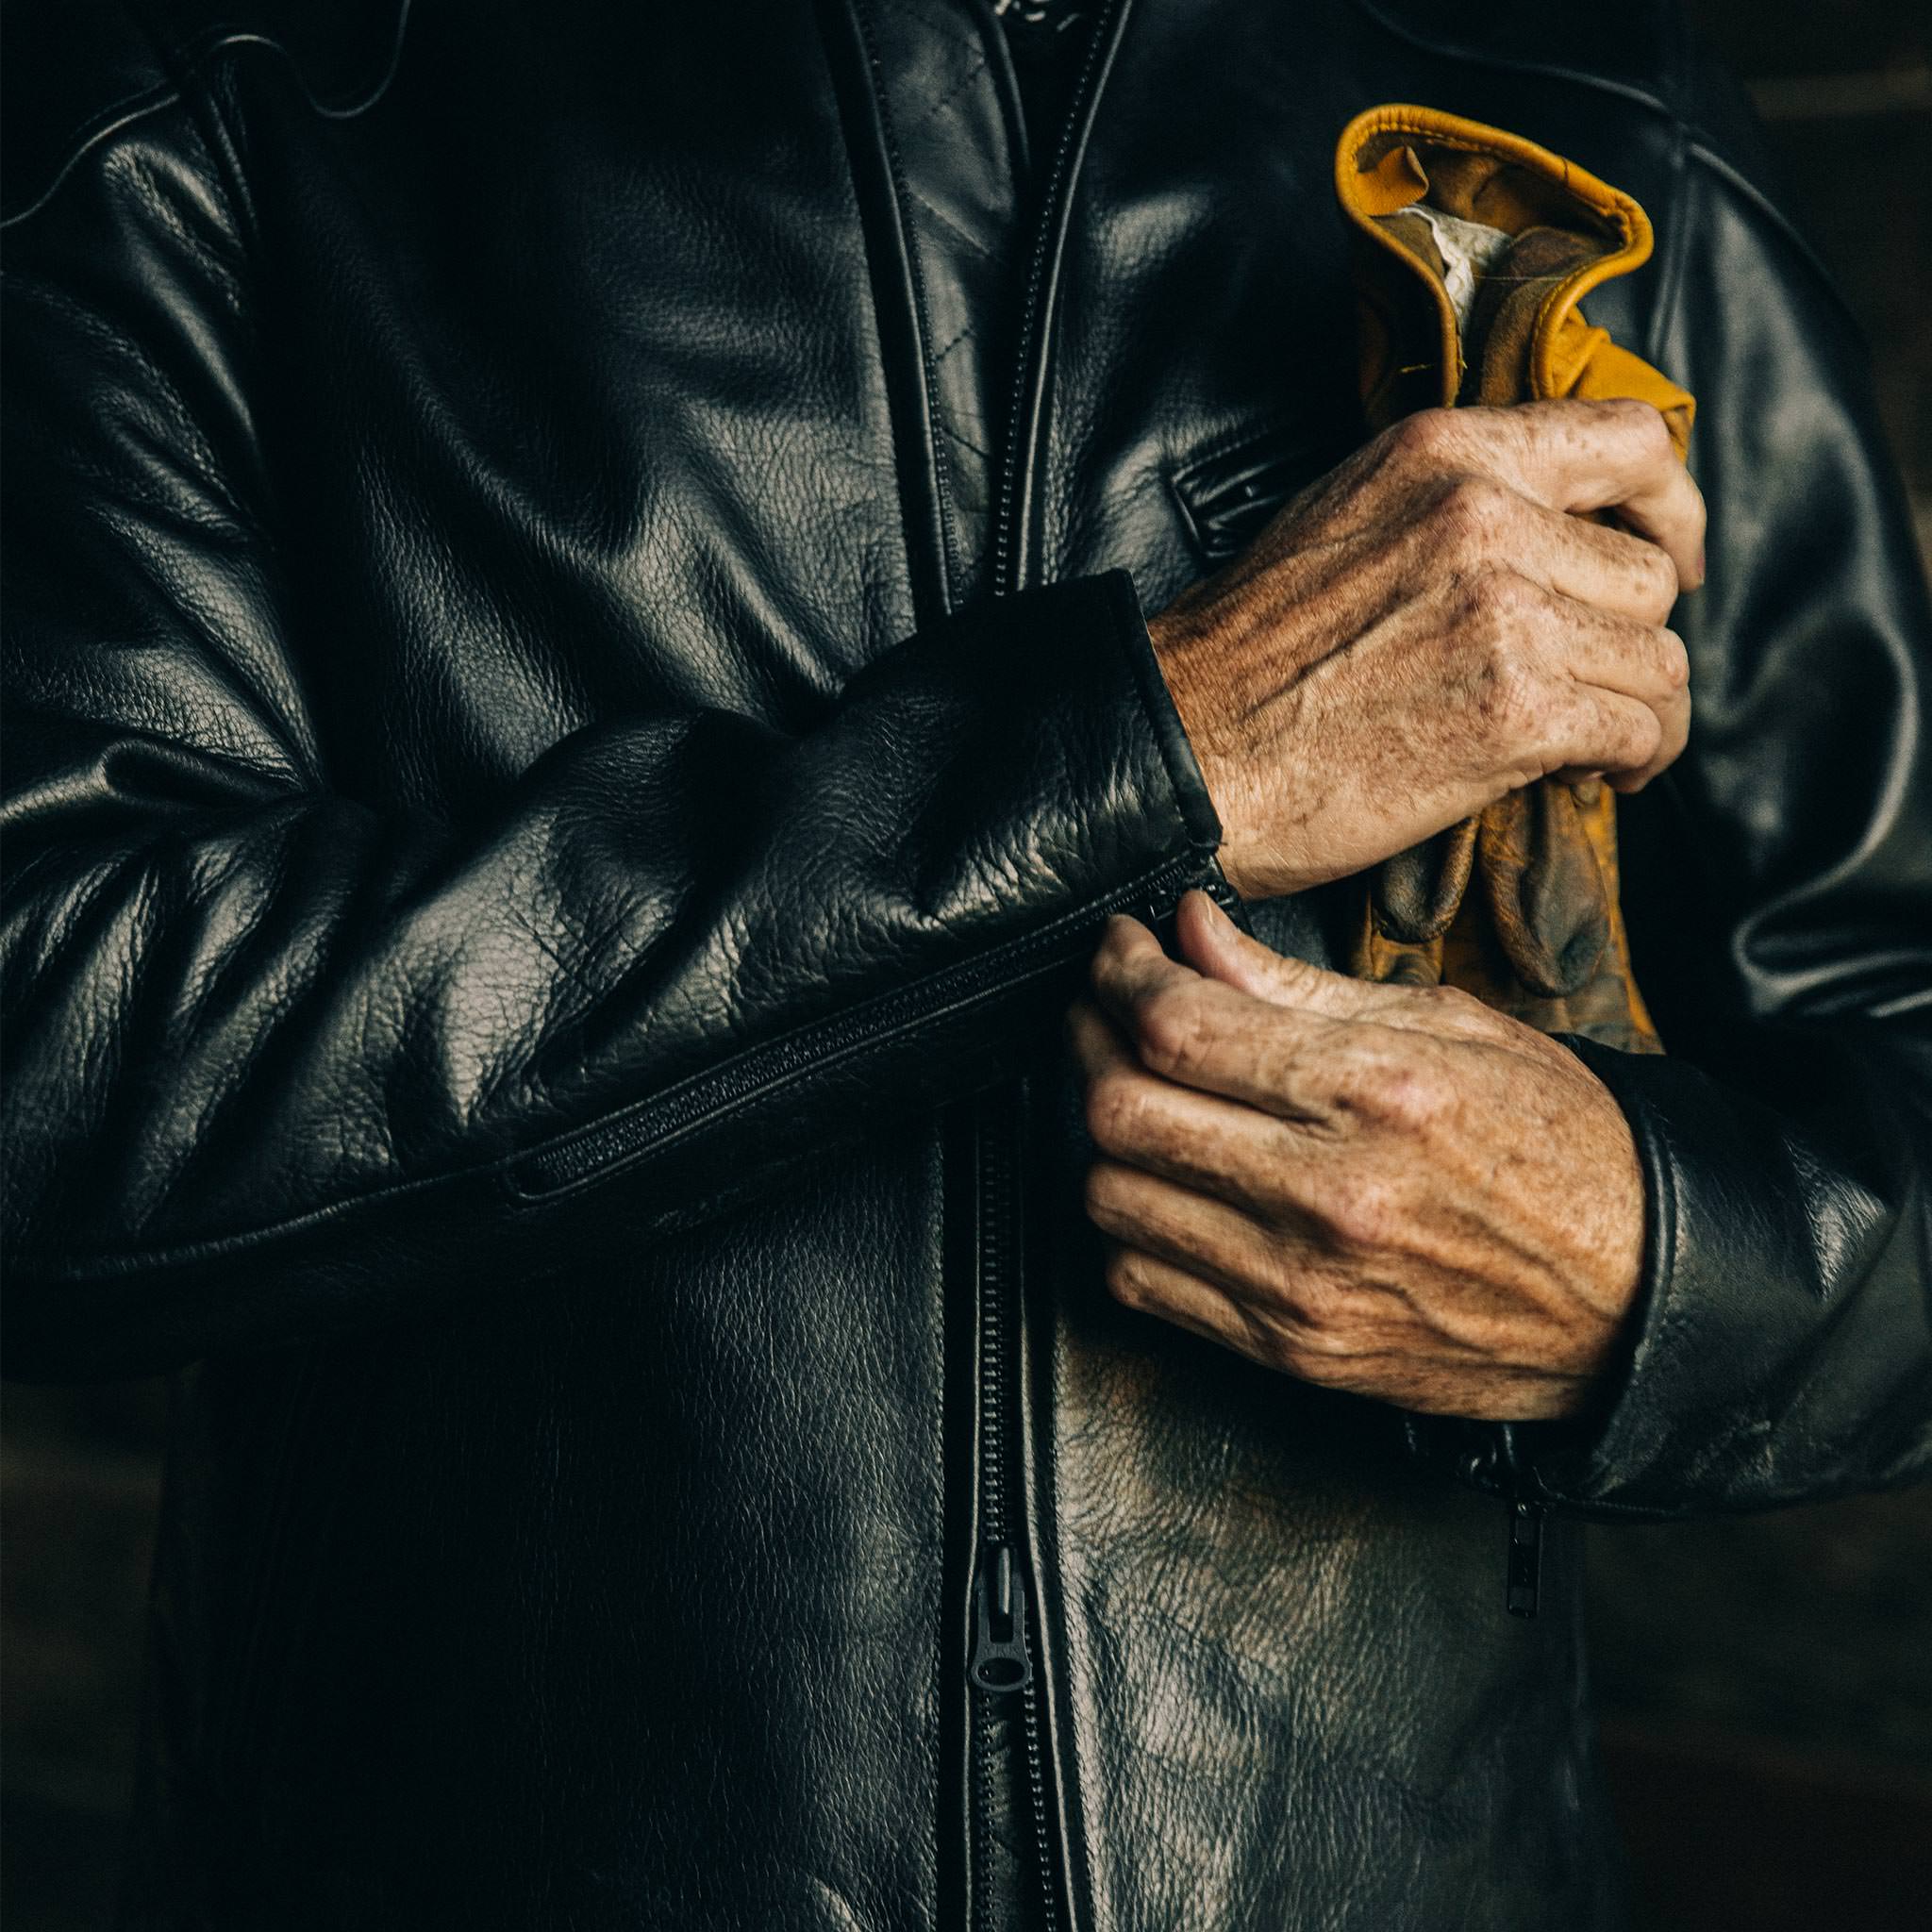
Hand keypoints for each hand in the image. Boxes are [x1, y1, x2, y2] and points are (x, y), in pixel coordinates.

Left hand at [1068, 892, 1646, 1419]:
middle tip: (1105, 1012)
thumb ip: (1297, 986)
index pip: (1178, 1025)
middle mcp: (1328, 1193)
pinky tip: (1163, 1185)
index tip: (1119, 951)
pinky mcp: (1293, 1349)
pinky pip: (1144, 1283)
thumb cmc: (1559, 1147)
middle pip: (1121, 1111)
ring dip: (1101, 1137)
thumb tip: (1189, 931)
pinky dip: (1127, 1225)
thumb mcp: (1451, 1028)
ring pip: (1112, 1199)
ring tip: (1135, 1094)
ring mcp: (1302, 1284)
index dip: (1120, 975)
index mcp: (1376, 1092)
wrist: (1639, 1298)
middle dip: (1087, 1041)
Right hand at [1147, 397, 1705, 899]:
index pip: (1633, 441)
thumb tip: (1550, 533)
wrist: (1186, 752)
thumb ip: (1453, 500)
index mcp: (1446, 453)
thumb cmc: (1245, 656)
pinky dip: (1631, 760)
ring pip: (1657, 657)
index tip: (1661, 559)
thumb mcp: (1345, 516)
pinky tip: (1593, 774)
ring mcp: (1507, 614)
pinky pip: (1639, 729)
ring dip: (1638, 708)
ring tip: (1598, 741)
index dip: (1669, 509)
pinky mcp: (1517, 713)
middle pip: (1645, 574)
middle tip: (1596, 681)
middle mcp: (1486, 516)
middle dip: (1629, 640)